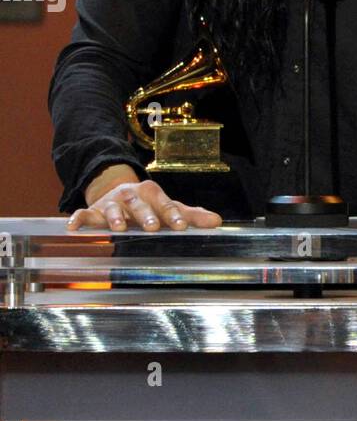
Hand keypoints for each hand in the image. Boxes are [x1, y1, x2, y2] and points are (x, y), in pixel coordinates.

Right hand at [67, 177, 221, 231]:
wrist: (119, 193)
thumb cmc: (149, 206)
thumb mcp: (169, 208)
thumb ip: (191, 216)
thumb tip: (218, 222)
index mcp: (153, 195)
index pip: (165, 205)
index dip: (173, 216)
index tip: (180, 226)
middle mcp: (133, 196)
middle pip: (140, 206)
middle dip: (145, 215)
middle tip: (151, 227)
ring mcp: (112, 203)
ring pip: (113, 209)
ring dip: (115, 217)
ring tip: (118, 227)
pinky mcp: (93, 211)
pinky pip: (84, 214)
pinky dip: (78, 219)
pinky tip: (73, 226)